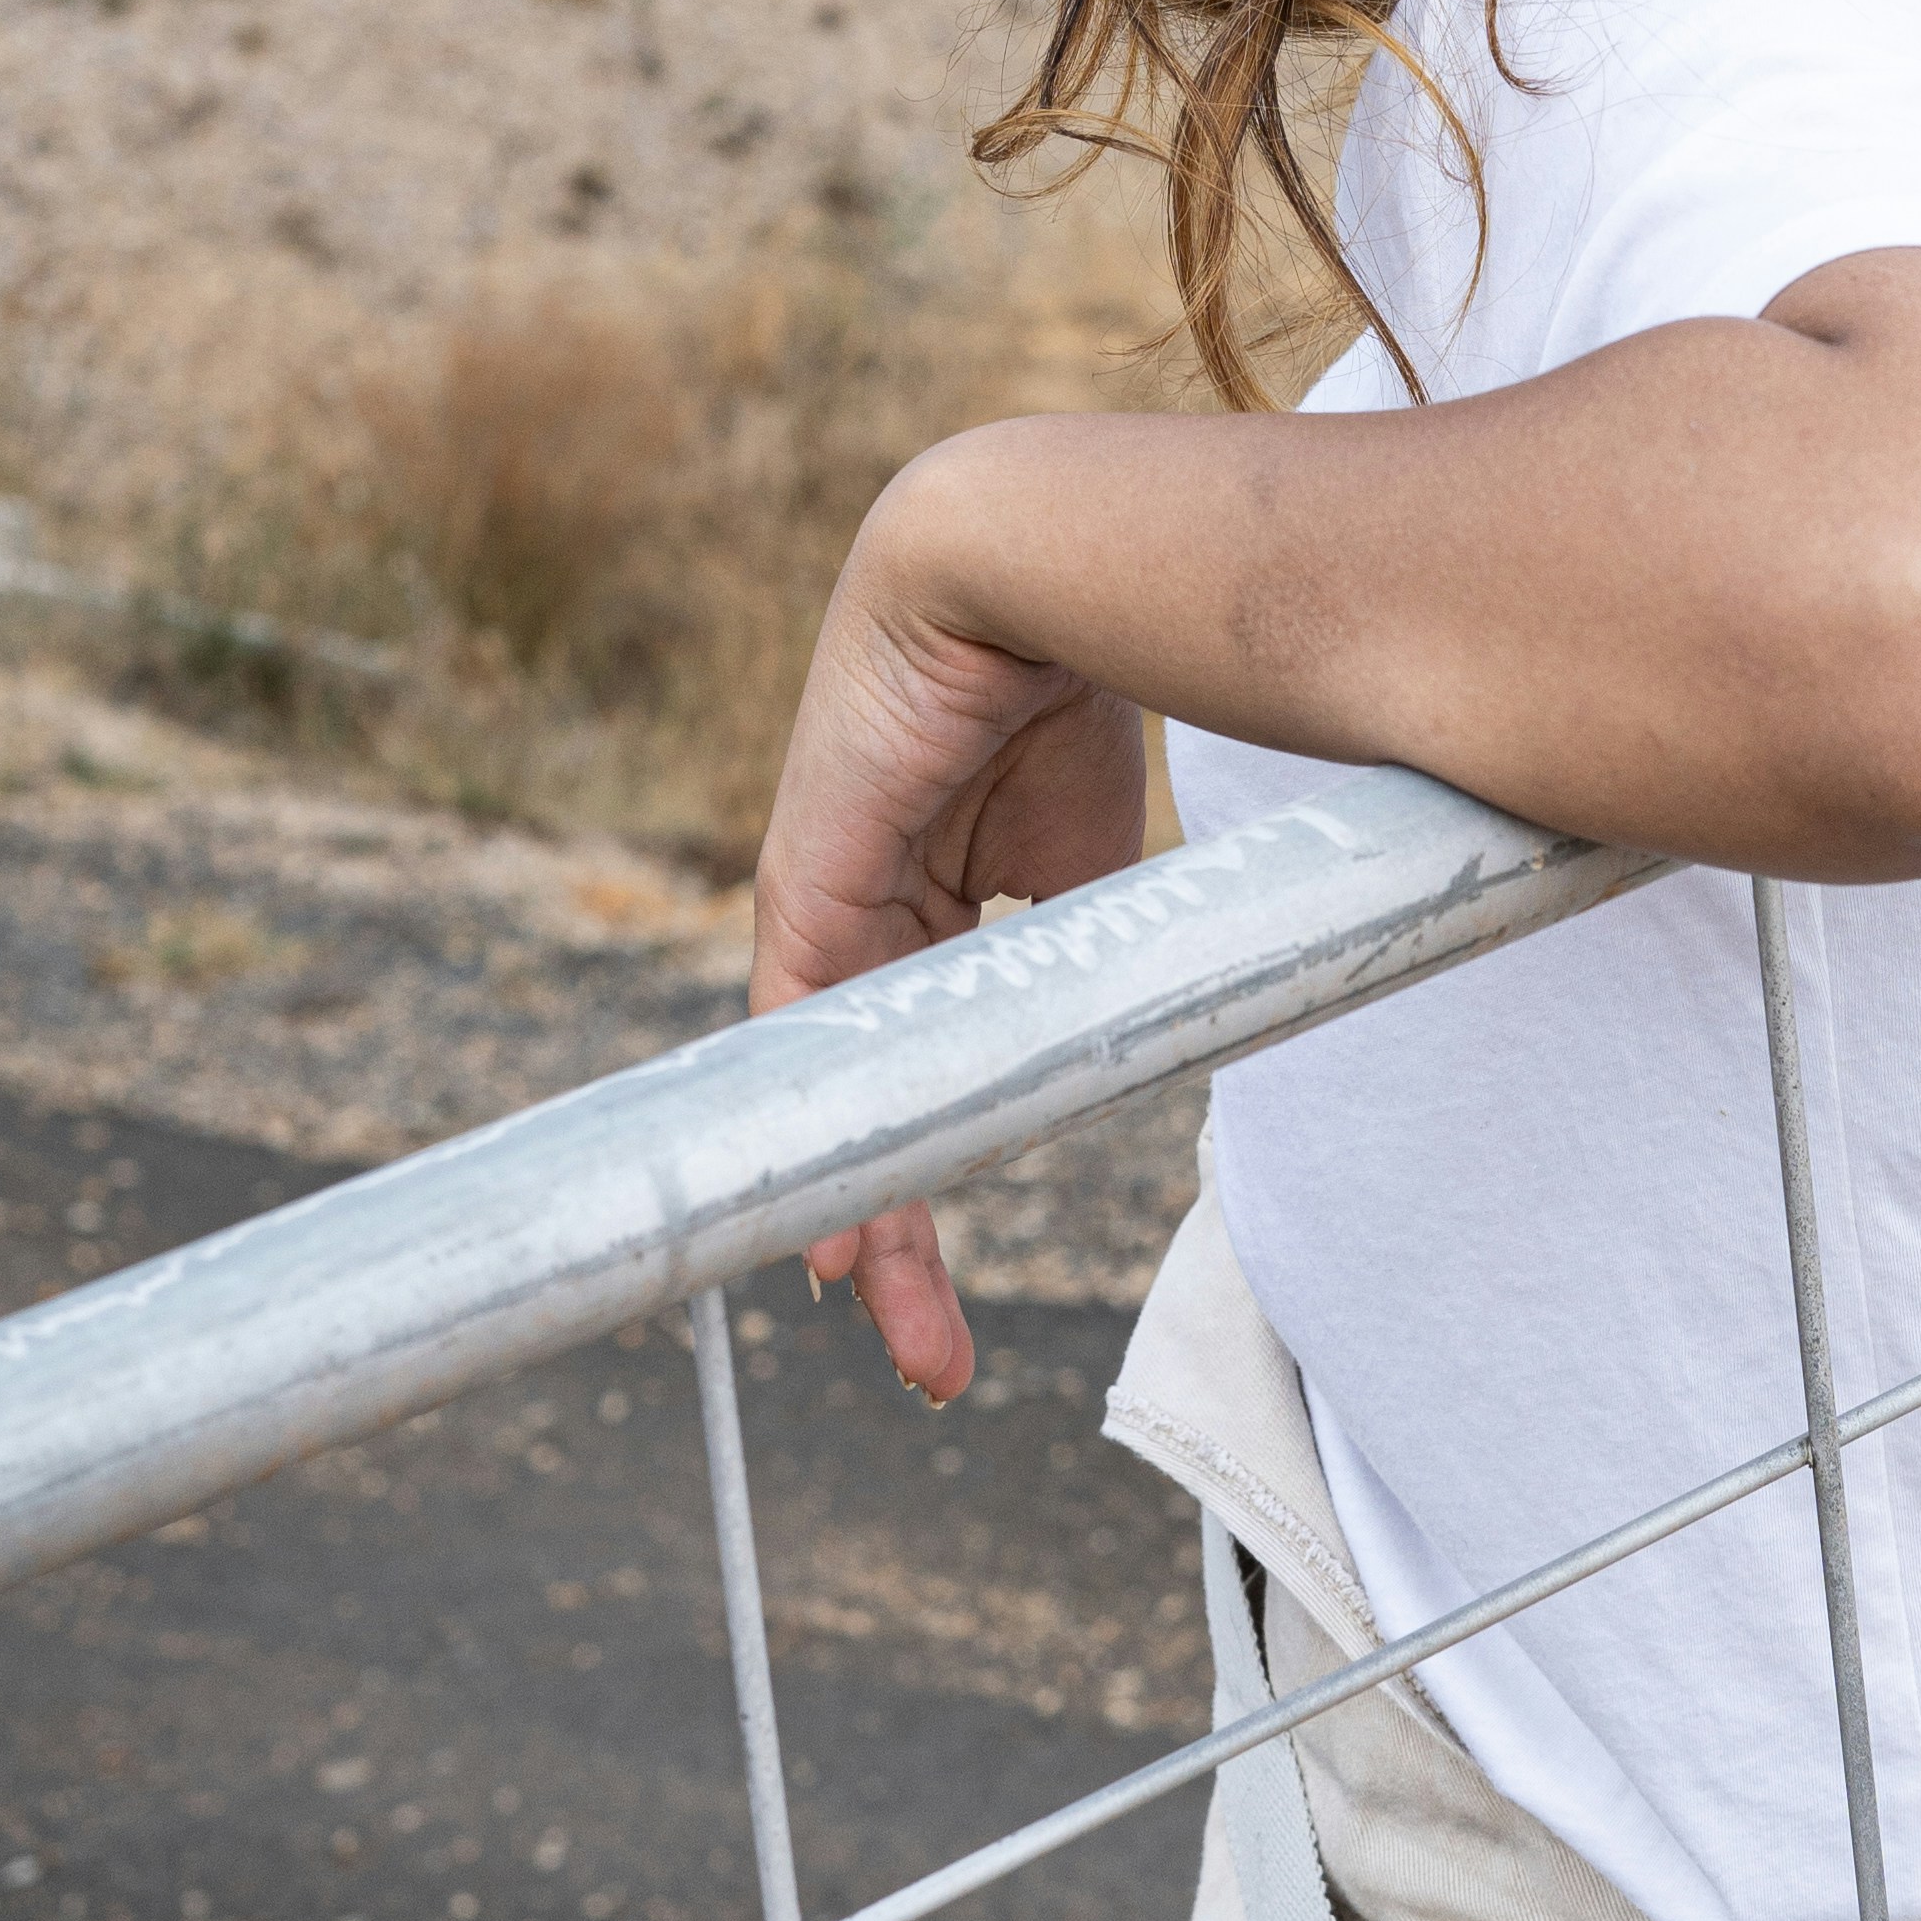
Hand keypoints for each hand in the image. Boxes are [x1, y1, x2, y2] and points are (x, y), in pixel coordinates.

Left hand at [747, 453, 1147, 1407]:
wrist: (1016, 565)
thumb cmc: (1070, 673)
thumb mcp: (1088, 846)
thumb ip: (1080, 941)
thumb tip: (1119, 1033)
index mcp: (931, 889)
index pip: (924, 1057)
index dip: (934, 1159)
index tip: (937, 1271)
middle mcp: (861, 908)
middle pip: (874, 1103)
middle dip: (899, 1232)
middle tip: (929, 1354)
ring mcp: (823, 905)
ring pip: (836, 1099)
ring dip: (866, 1219)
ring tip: (889, 1324)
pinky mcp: (802, 891)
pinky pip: (801, 1047)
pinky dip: (821, 1147)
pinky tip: (836, 1235)